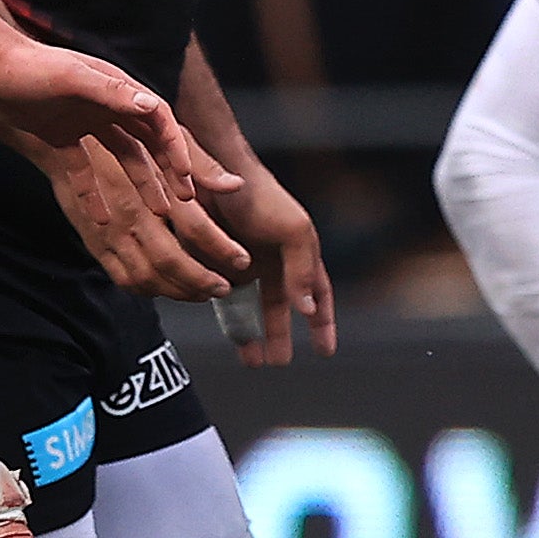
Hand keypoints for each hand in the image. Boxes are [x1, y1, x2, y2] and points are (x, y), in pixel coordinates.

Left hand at [0, 34, 238, 210]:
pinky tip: (99, 218)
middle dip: (168, 171)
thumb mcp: (71, 78)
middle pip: (148, 141)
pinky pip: (82, 168)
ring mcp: (84, 120)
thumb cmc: (27, 67)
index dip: (175, 149)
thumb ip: (111, 93)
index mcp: (116, 87)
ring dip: (139, 183)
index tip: (185, 178)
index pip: (159, 120)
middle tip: (185, 202)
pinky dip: (92, 191)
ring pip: (122, 156)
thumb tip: (152, 108)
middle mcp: (106, 104)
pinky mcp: (60, 134)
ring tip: (156, 214)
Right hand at [36, 130, 251, 300]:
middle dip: (203, 281)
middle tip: (224, 287)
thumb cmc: (122, 135)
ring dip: (178, 291)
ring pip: (147, 277)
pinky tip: (167, 287)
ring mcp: (109, 233)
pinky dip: (148, 289)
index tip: (242, 260)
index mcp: (154, 188)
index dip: (223, 250)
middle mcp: (131, 215)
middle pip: (172, 262)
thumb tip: (235, 185)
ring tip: (201, 292)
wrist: (66, 139)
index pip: (196, 229)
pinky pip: (122, 277)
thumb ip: (202, 164)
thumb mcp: (166, 137)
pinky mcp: (95, 243)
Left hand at [200, 160, 337, 363]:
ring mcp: (244, 263)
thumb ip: (302, 271)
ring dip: (252, 334)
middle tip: (278, 362)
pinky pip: (222, 298)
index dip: (323, 323)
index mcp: (300, 253)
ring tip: (253, 360)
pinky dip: (226, 317)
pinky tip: (230, 333)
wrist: (213, 175)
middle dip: (280, 336)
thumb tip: (309, 310)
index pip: (318, 295)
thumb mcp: (294, 232)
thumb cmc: (262, 197)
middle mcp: (273, 261)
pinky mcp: (216, 264)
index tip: (325, 352)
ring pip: (250, 309)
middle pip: (280, 308)